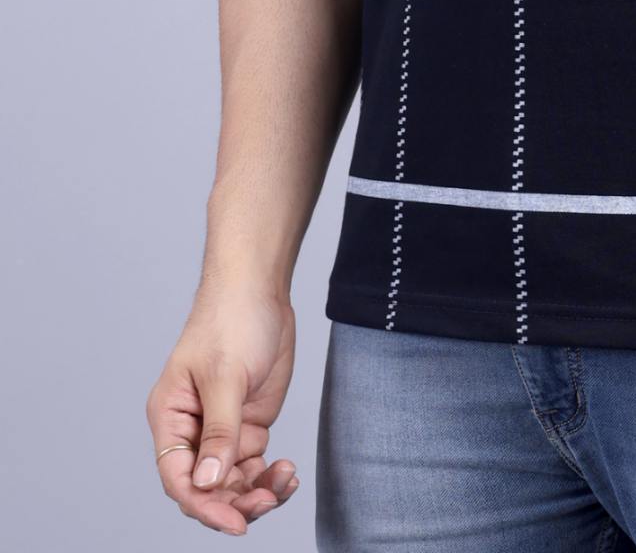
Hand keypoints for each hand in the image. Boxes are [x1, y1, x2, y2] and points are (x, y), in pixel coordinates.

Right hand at [145, 284, 299, 534]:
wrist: (260, 289)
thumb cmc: (230, 321)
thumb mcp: (225, 376)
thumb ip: (219, 431)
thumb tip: (209, 483)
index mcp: (170, 417)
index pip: (178, 477)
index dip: (204, 505)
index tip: (235, 522)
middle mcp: (192, 430)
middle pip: (207, 487)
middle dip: (236, 501)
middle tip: (267, 500)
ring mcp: (222, 429)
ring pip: (232, 483)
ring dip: (257, 492)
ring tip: (285, 480)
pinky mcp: (248, 424)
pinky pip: (254, 465)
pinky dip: (269, 477)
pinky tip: (288, 475)